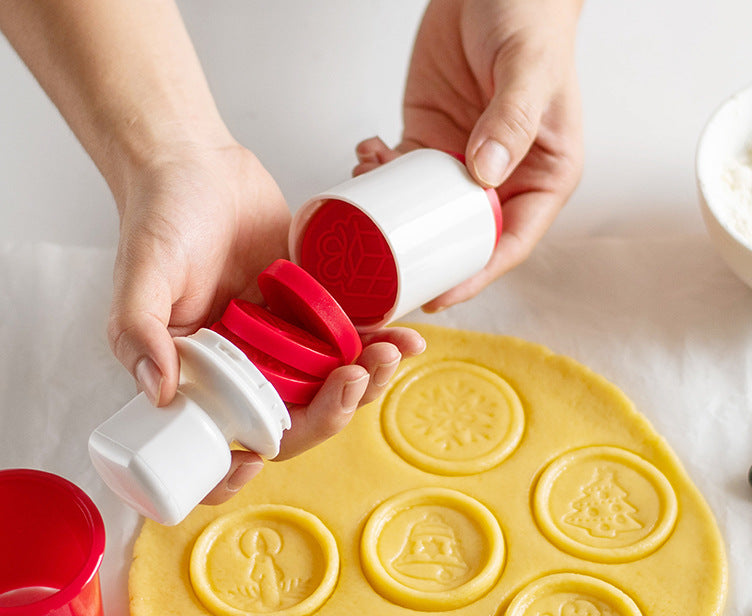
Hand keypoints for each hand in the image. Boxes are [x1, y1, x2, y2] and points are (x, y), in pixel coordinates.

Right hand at [107, 142, 425, 504]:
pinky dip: (381, 344)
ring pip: (330, 388)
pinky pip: (350, 341)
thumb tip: (159, 394)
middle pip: (293, 423)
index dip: (235, 471)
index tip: (259, 459)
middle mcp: (243, 372)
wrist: (198, 166)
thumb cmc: (159, 219)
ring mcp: (282, 345)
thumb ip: (138, 333)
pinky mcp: (312, 313)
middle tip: (354, 378)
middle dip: (331, 413)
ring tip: (392, 352)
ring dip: (367, 383)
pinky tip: (405, 337)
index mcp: (199, 379)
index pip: (217, 445)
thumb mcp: (140, 276)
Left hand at [355, 0, 583, 308]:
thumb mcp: (528, 67)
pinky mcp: (430, 142)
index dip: (475, 275)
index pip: (511, 241)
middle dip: (423, 256)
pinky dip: (380, 177)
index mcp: (543, 175)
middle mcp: (503, 178)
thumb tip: (485, 176)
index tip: (440, 294)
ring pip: (425, 213)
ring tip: (368, 190)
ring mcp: (463, 163)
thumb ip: (512, 118)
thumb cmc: (530, 16)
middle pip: (463, 239)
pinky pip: (402, 177)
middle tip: (384, 264)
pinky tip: (366, 160)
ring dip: (392, 216)